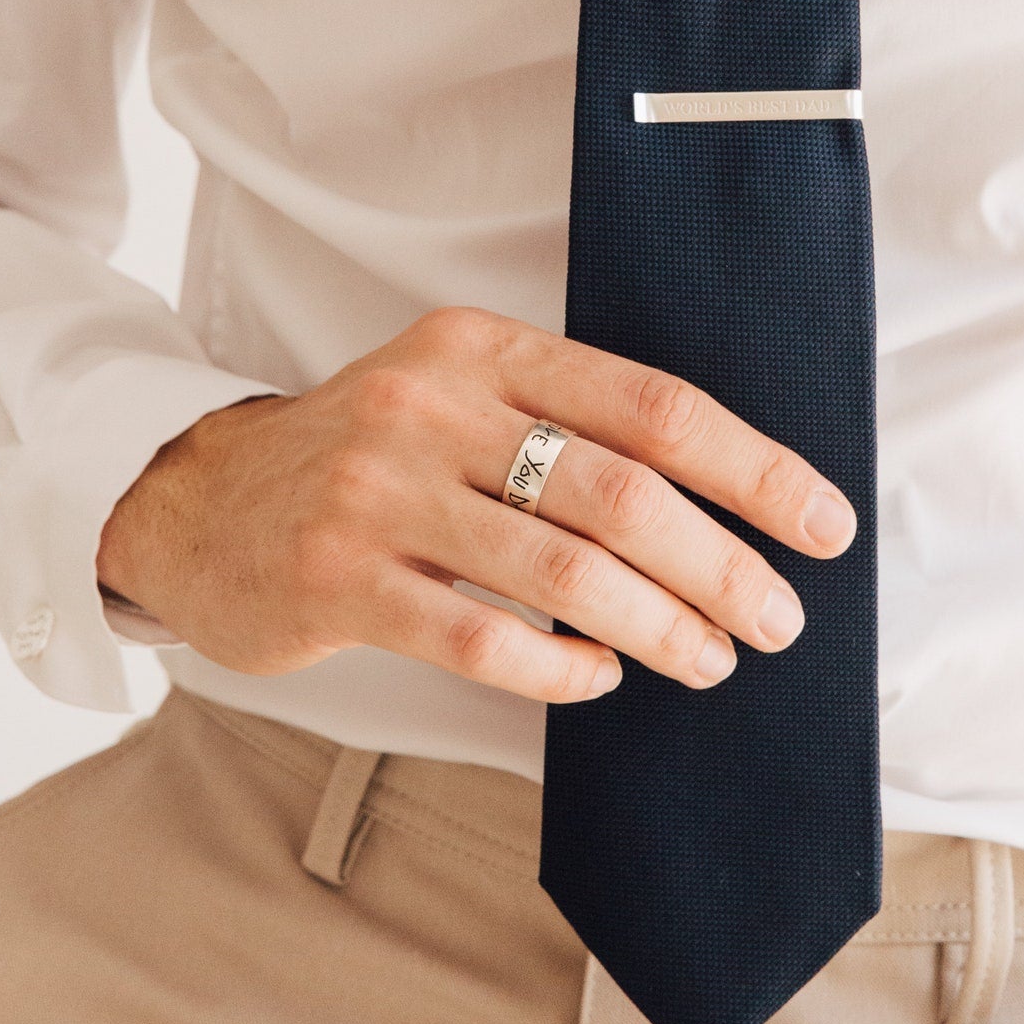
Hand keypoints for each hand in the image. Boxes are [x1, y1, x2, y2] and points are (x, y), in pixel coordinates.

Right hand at [96, 307, 856, 702]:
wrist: (202, 497)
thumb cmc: (367, 453)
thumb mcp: (457, 396)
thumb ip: (565, 425)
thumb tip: (720, 503)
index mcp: (481, 347)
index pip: (650, 404)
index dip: (751, 467)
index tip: (822, 524)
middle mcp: (430, 404)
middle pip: (620, 492)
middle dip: (721, 563)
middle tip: (777, 617)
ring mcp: (377, 492)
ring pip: (562, 570)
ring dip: (660, 625)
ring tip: (712, 658)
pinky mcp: (337, 578)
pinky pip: (481, 639)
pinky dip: (560, 666)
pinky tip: (599, 677)